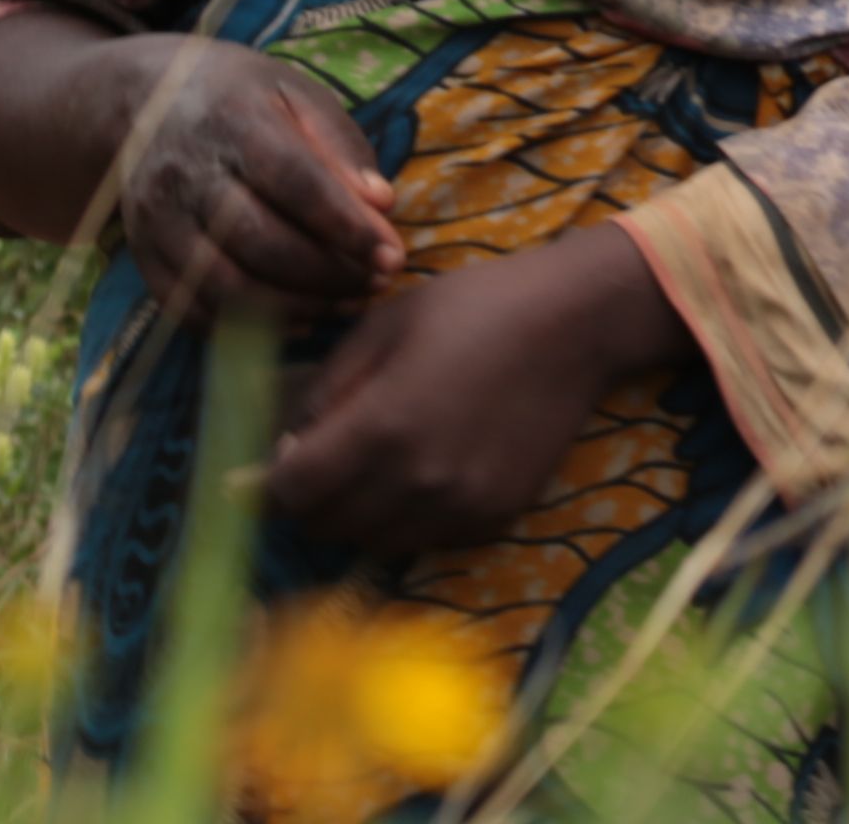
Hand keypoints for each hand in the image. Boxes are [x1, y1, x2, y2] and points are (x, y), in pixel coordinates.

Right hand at [105, 39, 402, 328]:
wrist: (148, 102)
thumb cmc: (245, 99)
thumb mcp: (299, 97)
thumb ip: (341, 148)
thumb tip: (382, 205)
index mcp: (235, 122)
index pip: (296, 181)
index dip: (346, 226)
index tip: (392, 256)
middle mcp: (187, 173)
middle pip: (259, 241)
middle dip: (327, 274)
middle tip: (377, 284)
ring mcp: (157, 219)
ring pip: (224, 285)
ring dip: (294, 308)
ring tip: (346, 304)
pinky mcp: (142, 254)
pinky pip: (190, 307)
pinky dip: (245, 327)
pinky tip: (296, 321)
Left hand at [263, 226, 684, 552]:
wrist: (575, 323)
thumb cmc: (473, 308)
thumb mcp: (381, 327)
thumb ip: (324, 392)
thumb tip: (281, 450)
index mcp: (380, 427)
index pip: (289, 492)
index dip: (272, 480)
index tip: (285, 458)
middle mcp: (415, 481)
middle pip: (325, 526)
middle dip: (313, 498)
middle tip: (331, 459)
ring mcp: (458, 506)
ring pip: (372, 541)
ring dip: (360, 513)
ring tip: (382, 465)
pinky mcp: (493, 517)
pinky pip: (425, 540)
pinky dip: (410, 519)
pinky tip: (429, 471)